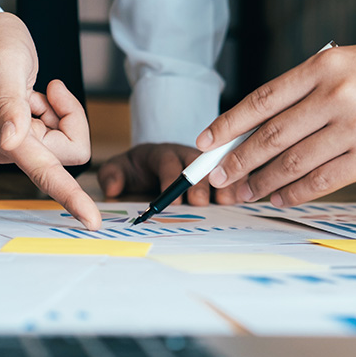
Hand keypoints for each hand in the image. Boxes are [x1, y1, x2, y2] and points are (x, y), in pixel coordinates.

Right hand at [0, 3, 100, 228]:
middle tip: (49, 89)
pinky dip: (54, 111)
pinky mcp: (24, 137)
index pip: (47, 174)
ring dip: (60, 113)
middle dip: (69, 118)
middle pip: (69, 152)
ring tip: (35, 92)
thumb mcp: (6, 65)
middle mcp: (11, 150)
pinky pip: (59, 133)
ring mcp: (17, 145)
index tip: (92, 221)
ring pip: (67, 142)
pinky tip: (33, 96)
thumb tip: (12, 142)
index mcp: (6, 140)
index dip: (72, 198)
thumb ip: (11, 105)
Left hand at [98, 143, 246, 204]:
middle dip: (199, 184)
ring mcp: (205, 162)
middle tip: (200, 203)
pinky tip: (242, 197)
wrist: (153, 162)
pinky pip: (230, 173)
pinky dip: (237, 184)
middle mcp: (187, 155)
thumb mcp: (119, 168)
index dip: (170, 180)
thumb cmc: (138, 168)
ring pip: (217, 167)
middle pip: (196, 165)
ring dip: (224, 182)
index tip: (170, 201)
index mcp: (162, 153)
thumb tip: (113, 188)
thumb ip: (113, 175)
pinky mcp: (217, 171)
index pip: (167, 163)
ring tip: (228, 200)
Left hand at [201, 44, 355, 205]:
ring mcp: (354, 127)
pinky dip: (295, 192)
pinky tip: (280, 198)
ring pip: (292, 161)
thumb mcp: (350, 66)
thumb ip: (309, 90)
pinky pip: (322, 180)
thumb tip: (259, 127)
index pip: (263, 99)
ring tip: (242, 194)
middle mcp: (336, 95)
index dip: (229, 123)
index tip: (206, 142)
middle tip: (218, 177)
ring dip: (262, 182)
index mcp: (324, 66)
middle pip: (271, 134)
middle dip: (238, 159)